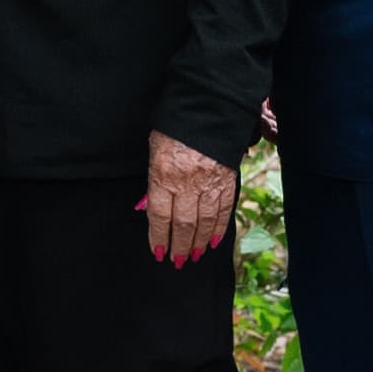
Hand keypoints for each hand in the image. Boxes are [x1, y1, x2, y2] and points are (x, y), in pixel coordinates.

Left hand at [140, 130, 235, 266]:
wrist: (207, 109)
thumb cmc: (173, 129)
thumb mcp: (154, 152)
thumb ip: (153, 183)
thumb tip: (145, 209)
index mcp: (164, 174)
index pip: (161, 215)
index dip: (159, 237)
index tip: (158, 252)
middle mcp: (188, 182)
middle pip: (184, 224)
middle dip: (180, 246)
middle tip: (177, 262)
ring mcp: (210, 182)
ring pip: (205, 221)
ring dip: (199, 243)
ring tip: (193, 257)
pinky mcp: (228, 180)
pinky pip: (223, 210)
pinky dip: (219, 228)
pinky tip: (214, 242)